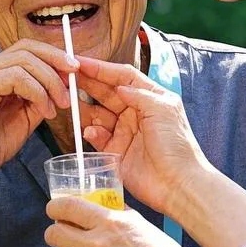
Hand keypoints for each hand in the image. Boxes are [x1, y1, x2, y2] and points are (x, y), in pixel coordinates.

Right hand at [0, 41, 78, 182]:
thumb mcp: (26, 114)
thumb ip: (41, 93)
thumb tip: (66, 78)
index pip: (25, 47)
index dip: (52, 54)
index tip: (74, 69)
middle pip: (26, 49)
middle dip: (55, 64)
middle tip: (72, 85)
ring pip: (24, 62)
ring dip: (49, 83)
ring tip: (59, 107)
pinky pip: (16, 78)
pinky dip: (38, 93)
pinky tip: (45, 111)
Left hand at [44, 195, 195, 246]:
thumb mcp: (146, 227)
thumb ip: (125, 217)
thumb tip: (113, 208)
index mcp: (109, 223)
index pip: (68, 207)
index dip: (55, 207)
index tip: (54, 210)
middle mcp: (94, 244)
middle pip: (54, 234)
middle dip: (55, 235)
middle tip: (64, 239)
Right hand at [76, 55, 210, 215]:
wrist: (178, 184)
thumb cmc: (177, 145)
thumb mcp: (163, 109)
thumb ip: (139, 94)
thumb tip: (119, 86)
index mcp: (150, 97)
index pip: (122, 76)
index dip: (102, 68)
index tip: (81, 62)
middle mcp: (136, 112)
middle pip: (106, 92)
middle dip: (87, 84)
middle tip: (68, 78)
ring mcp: (124, 131)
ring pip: (98, 114)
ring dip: (84, 108)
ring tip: (70, 103)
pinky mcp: (115, 151)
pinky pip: (97, 136)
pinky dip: (91, 132)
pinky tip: (90, 131)